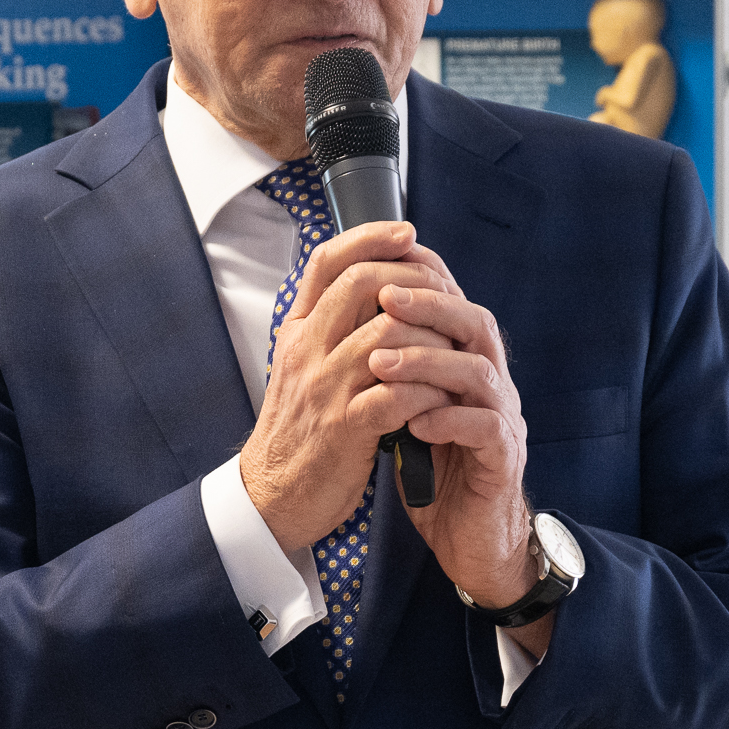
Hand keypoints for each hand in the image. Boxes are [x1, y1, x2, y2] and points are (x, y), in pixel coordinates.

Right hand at [240, 222, 459, 551]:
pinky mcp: (344, 427)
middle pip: (360, 283)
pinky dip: (429, 390)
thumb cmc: (300, 433)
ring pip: (386, 332)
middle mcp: (306, 350)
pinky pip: (398, 393)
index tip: (407, 232)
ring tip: (454, 346)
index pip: (328, 262)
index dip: (369, 237)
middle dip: (413, 279)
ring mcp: (324, 387)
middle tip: (446, 289)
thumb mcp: (302, 369)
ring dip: (432, 335)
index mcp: (296, 332)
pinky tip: (443, 395)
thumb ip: (329, 330)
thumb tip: (372, 291)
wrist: (274, 496)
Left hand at [367, 278, 546, 645]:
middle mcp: (492, 384)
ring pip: (480, 371)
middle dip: (429, 306)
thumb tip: (349, 328)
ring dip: (429, 362)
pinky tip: (415, 423)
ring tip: (382, 364)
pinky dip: (450, 420)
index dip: (424, 279)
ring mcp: (504, 419)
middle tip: (385, 300)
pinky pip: (486, 427)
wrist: (469, 539)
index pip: (454, 303)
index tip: (380, 267)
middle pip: (474, 323)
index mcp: (467, 365)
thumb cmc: (434, 472)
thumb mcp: (405, 412)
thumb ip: (393, 373)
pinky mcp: (504, 458)